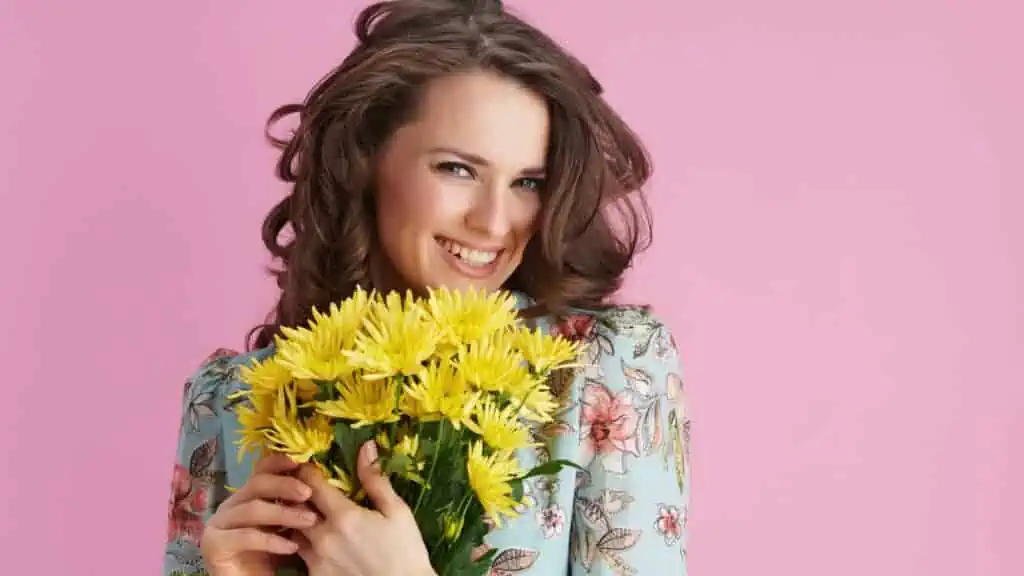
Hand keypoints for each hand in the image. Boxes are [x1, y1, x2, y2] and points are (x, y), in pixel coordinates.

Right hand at [200, 453, 318, 575]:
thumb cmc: (273, 556)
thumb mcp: (288, 526)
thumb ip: (295, 504)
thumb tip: (317, 480)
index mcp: (247, 497)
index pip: (260, 471)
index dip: (278, 462)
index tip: (300, 462)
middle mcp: (230, 506)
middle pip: (256, 484)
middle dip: (285, 485)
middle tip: (308, 493)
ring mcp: (218, 524)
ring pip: (252, 509)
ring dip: (284, 513)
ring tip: (309, 520)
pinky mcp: (214, 545)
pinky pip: (245, 537)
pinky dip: (271, 541)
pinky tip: (291, 547)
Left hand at [295, 441, 435, 575]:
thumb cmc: (405, 551)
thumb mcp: (397, 512)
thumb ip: (375, 480)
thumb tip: (365, 447)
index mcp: (344, 516)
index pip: (311, 484)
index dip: (305, 470)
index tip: (306, 463)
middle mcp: (324, 538)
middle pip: (294, 507)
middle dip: (295, 494)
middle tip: (300, 486)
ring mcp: (317, 561)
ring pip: (292, 532)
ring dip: (296, 520)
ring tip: (306, 513)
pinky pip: (299, 556)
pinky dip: (302, 545)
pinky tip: (315, 541)